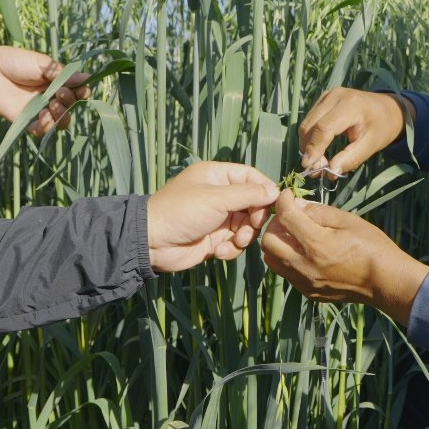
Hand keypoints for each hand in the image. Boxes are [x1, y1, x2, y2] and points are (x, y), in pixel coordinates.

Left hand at [0, 41, 90, 136]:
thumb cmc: (13, 61)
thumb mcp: (42, 64)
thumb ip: (64, 74)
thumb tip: (88, 78)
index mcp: (55, 83)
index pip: (77, 92)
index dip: (82, 93)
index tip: (81, 89)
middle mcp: (49, 98)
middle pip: (71, 108)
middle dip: (70, 102)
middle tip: (58, 93)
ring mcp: (38, 111)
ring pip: (60, 122)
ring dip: (61, 116)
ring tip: (52, 106)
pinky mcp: (25, 122)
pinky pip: (42, 131)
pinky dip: (47, 127)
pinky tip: (43, 117)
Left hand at [147, 162, 279, 272]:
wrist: (153, 242)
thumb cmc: (182, 211)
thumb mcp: (217, 198)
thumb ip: (249, 194)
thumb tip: (276, 192)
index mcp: (218, 176)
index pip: (251, 177)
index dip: (265, 190)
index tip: (274, 204)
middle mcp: (220, 195)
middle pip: (253, 204)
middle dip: (255, 218)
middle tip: (250, 227)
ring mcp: (219, 218)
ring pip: (247, 226)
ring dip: (245, 236)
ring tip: (234, 242)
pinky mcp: (215, 239)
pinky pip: (236, 242)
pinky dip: (232, 248)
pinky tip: (219, 252)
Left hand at [260, 190, 428, 324]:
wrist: (385, 282)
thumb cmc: (372, 247)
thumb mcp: (348, 220)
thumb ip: (318, 211)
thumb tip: (296, 205)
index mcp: (317, 244)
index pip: (285, 216)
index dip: (283, 200)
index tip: (288, 195)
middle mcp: (304, 265)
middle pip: (267, 241)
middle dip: (274, 223)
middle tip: (289, 217)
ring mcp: (304, 282)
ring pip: (271, 260)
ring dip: (277, 243)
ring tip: (295, 235)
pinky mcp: (308, 292)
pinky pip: (286, 273)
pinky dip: (288, 259)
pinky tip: (306, 252)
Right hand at [298, 88, 407, 175]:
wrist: (387, 109)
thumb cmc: (382, 127)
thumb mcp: (371, 145)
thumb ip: (351, 158)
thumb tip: (330, 172)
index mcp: (351, 104)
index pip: (324, 127)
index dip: (314, 148)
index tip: (310, 167)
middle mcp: (335, 96)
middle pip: (311, 125)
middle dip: (309, 149)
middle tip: (316, 170)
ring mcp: (327, 95)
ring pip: (307, 124)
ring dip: (308, 145)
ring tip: (320, 163)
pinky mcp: (323, 99)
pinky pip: (310, 121)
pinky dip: (310, 138)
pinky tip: (320, 151)